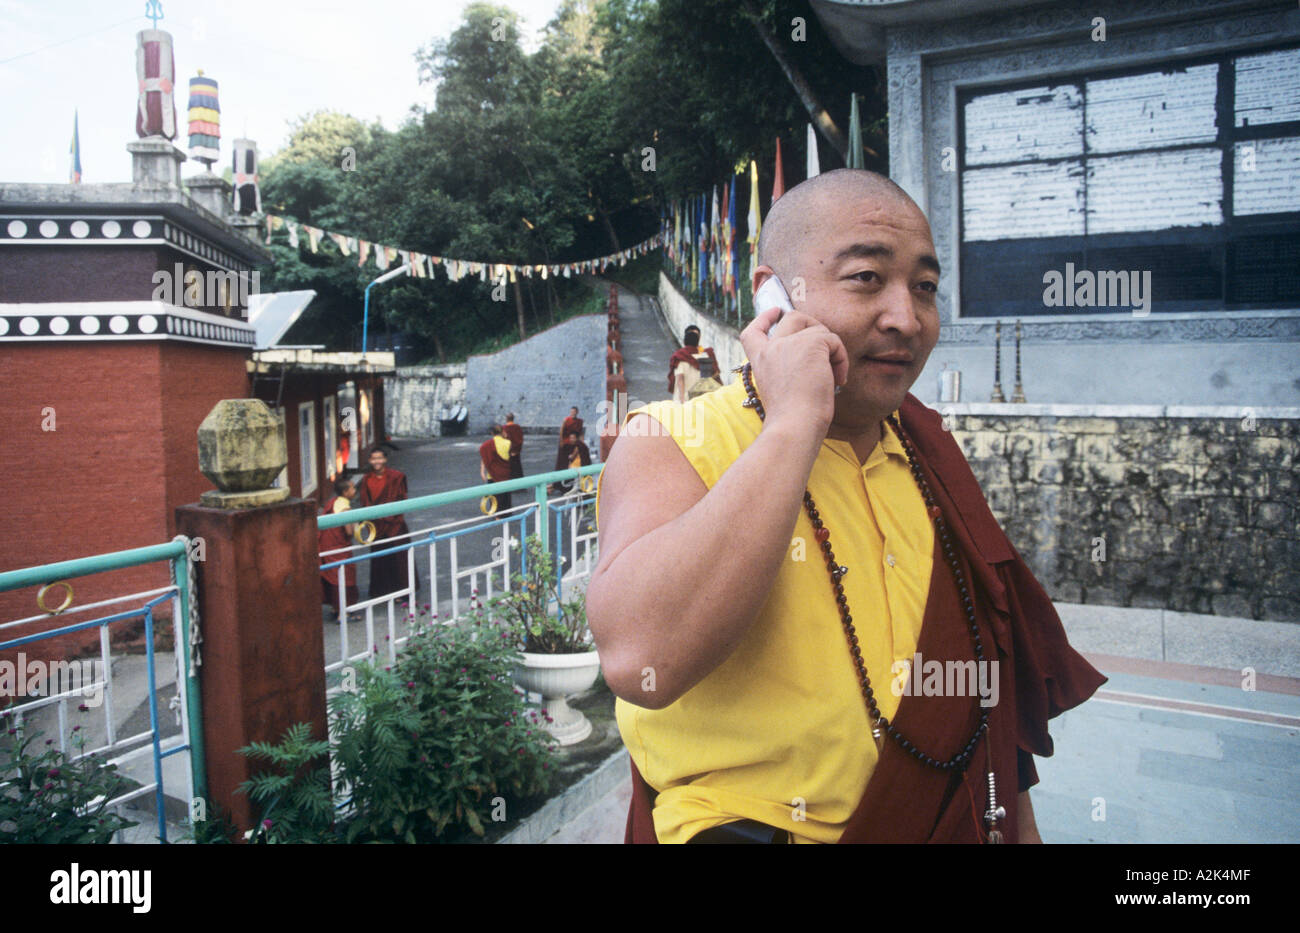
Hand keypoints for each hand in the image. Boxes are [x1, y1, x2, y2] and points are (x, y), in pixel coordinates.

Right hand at [739, 306, 848, 436]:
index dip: (764, 318)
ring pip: (818, 329)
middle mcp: (772, 347)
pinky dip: (841, 359)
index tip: (775, 312)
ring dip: (831, 349)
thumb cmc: (791, 417)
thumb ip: (787, 368)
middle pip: (793, 318)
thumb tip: (815, 357)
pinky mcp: (812, 344)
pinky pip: (834, 341)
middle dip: (813, 325)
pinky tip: (839, 379)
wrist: (795, 424)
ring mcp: (790, 343)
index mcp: (760, 360)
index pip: (753, 330)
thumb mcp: (780, 388)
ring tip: (834, 375)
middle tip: (827, 345)